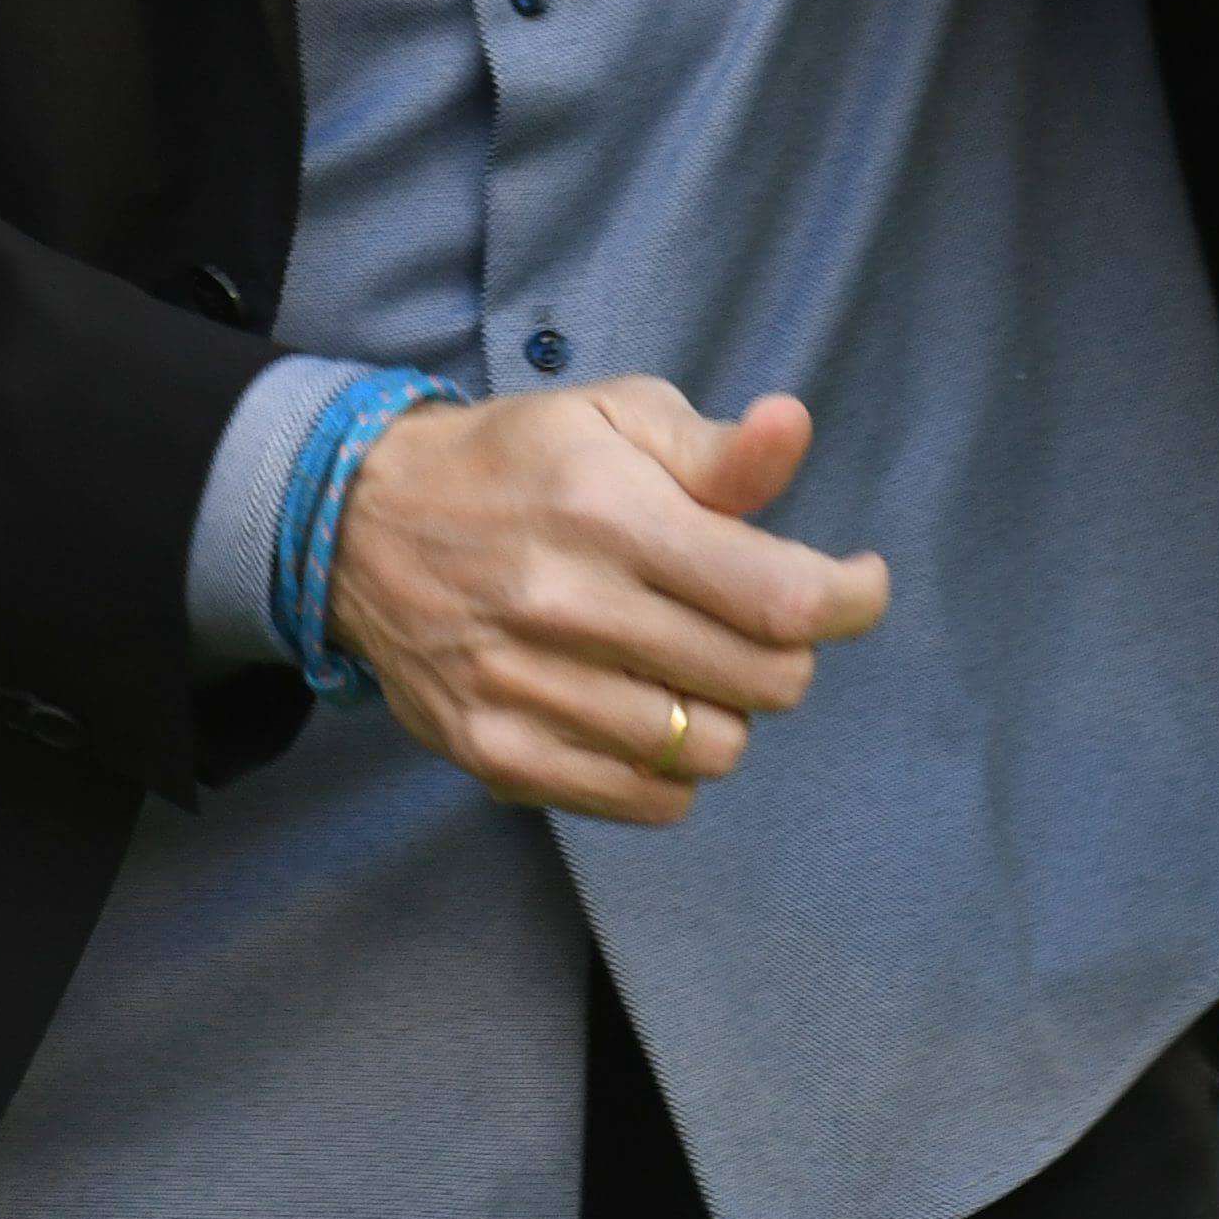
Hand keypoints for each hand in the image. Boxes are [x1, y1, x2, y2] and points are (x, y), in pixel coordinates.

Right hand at [321, 377, 890, 824]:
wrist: (360, 525)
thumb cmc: (517, 463)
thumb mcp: (614, 416)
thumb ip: (715, 447)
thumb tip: (794, 428)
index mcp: (608, 513)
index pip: (780, 598)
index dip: (849, 600)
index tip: (857, 584)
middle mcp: (568, 607)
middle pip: (763, 683)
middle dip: (787, 652)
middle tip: (756, 619)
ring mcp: (528, 693)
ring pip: (713, 750)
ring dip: (726, 710)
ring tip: (688, 663)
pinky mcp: (499, 756)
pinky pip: (648, 801)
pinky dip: (672, 769)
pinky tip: (645, 711)